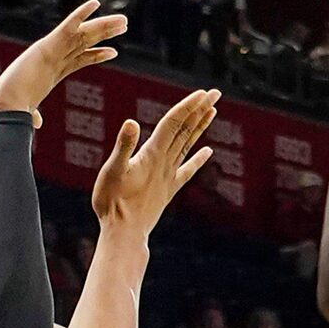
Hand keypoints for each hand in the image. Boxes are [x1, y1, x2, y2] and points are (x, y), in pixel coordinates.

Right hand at [0, 0, 125, 119]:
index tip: (113, 52)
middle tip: (124, 24)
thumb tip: (35, 123)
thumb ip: (33, 115)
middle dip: (104, 33)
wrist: (5, 108)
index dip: (96, 54)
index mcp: (50, 73)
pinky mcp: (46, 47)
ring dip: (103, 25)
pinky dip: (80, 14)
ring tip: (123, 20)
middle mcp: (52, 59)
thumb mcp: (25, 112)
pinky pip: (67, 27)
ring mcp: (50, 51)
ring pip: (82, 34)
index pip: (78, 60)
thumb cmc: (9, 111)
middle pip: (85, 42)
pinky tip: (95, 3)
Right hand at [89, 88, 220, 233]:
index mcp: (152, 154)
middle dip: (200, 110)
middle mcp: (165, 163)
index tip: (202, 93)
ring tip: (213, 111)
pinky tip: (209, 151)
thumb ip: (123, 146)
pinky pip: (187, 170)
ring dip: (200, 127)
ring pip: (188, 145)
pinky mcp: (168, 190)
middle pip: (185, 130)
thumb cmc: (113, 202)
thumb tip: (131, 122)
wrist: (124, 234)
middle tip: (215, 93)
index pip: (173, 123)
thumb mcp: (113, 170)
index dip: (187, 106)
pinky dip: (198, 159)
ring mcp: (168, 176)